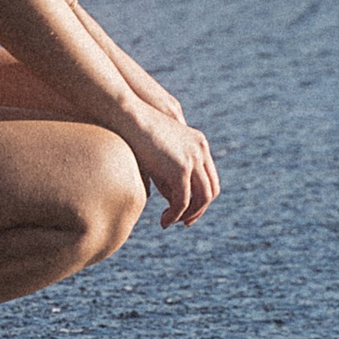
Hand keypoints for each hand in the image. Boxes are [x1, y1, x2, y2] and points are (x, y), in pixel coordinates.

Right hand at [127, 111, 218, 228]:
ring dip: (188, 215)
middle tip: (184, 222)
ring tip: (171, 222)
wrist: (127, 115)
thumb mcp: (156, 154)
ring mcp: (193, 159)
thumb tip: (169, 199)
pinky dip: (175, 215)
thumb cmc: (134, 131)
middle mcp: (201, 150)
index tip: (187, 210)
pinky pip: (183, 201)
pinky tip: (164, 220)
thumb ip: (167, 175)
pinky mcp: (180, 169)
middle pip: (210, 189)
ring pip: (202, 198)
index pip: (209, 178)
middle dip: (199, 210)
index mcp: (198, 143)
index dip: (201, 198)